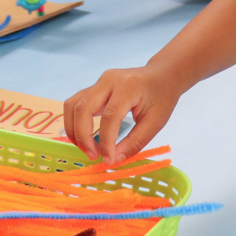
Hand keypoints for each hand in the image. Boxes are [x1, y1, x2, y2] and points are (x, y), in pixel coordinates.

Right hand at [64, 64, 183, 163]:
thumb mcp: (156, 122)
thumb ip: (135, 142)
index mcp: (128, 87)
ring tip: (86, 148)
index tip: (108, 161)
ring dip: (74, 130)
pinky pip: (75, 103)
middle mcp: (108, 80)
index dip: (106, 142)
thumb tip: (114, 161)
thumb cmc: (162, 97)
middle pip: (83, 109)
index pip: (110, 116)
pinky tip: (83, 136)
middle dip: (83, 136)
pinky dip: (74, 122)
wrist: (162, 75)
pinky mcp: (93, 87)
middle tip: (93, 156)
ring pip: (73, 105)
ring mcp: (98, 81)